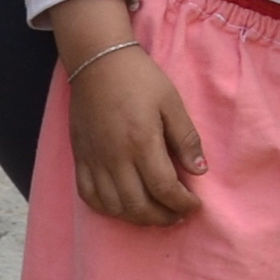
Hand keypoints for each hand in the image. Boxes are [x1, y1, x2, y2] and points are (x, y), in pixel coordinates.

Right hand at [67, 45, 205, 224]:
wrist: (97, 61)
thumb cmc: (139, 78)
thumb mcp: (171, 102)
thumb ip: (185, 138)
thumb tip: (200, 170)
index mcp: (141, 142)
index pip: (164, 189)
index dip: (183, 204)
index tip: (194, 204)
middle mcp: (115, 157)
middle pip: (139, 205)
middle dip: (163, 217)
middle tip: (178, 214)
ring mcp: (94, 160)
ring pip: (114, 206)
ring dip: (137, 218)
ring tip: (155, 213)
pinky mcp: (80, 158)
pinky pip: (89, 196)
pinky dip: (107, 208)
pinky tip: (123, 206)